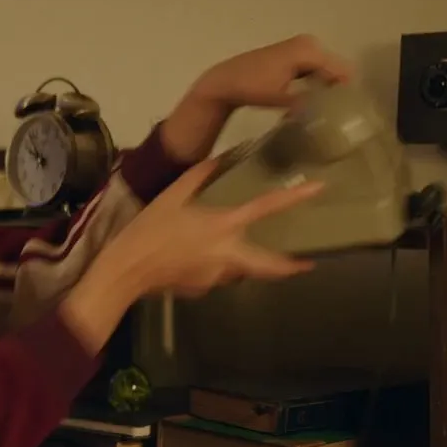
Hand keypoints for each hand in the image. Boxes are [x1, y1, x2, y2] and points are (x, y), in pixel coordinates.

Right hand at [95, 157, 322, 298]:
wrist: (127, 269)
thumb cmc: (149, 229)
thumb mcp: (170, 196)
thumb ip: (196, 176)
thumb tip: (215, 157)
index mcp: (223, 225)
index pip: (266, 208)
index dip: (294, 197)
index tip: (318, 189)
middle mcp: (228, 253)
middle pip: (270, 265)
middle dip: (290, 267)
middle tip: (305, 264)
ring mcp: (218, 276)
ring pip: (242, 271)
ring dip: (244, 263)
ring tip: (231, 254)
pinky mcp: (204, 289)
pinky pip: (218, 277)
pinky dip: (215, 268)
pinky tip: (196, 262)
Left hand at [189, 34, 352, 109]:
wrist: (225, 80)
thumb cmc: (251, 88)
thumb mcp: (281, 99)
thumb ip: (306, 105)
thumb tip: (326, 117)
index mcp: (308, 51)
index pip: (340, 72)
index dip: (345, 93)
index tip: (349, 114)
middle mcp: (308, 44)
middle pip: (335, 70)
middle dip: (336, 91)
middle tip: (338, 116)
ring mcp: (301, 47)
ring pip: (325, 70)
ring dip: (326, 88)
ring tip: (329, 112)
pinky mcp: (293, 54)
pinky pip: (314, 69)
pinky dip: (315, 83)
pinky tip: (314, 102)